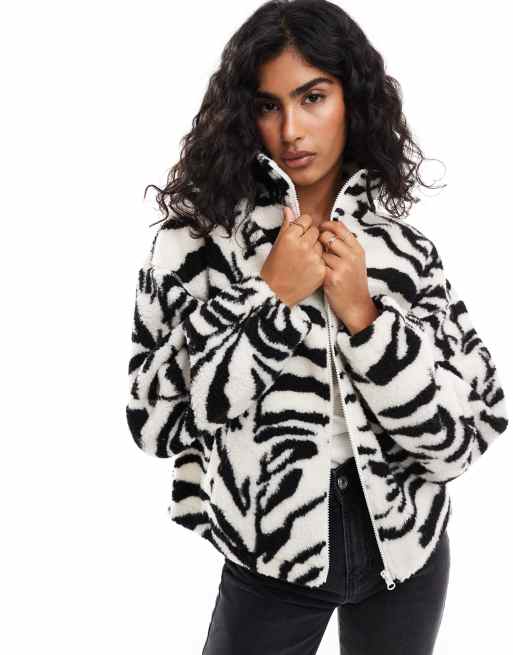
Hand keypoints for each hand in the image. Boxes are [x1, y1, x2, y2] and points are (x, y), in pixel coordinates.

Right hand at [260, 206, 324, 306]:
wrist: (276, 294)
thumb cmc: (273, 269)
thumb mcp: (277, 245)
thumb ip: (286, 226)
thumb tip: (289, 209)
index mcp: (290, 236)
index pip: (306, 220)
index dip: (303, 226)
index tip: (300, 233)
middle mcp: (303, 245)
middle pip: (316, 231)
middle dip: (310, 238)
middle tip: (301, 249)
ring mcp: (313, 258)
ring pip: (322, 245)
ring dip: (316, 249)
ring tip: (304, 260)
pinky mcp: (321, 270)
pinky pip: (324, 259)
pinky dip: (318, 263)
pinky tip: (308, 269)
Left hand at [318, 220, 379, 334]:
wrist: (356, 306)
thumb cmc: (353, 283)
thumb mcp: (356, 262)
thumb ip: (346, 246)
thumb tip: (333, 227)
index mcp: (358, 250)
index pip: (340, 228)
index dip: (327, 225)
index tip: (320, 228)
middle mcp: (352, 257)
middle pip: (327, 237)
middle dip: (318, 240)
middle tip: (316, 247)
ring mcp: (342, 267)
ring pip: (320, 251)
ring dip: (316, 256)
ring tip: (319, 263)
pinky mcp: (332, 278)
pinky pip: (317, 265)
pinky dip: (315, 267)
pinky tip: (317, 272)